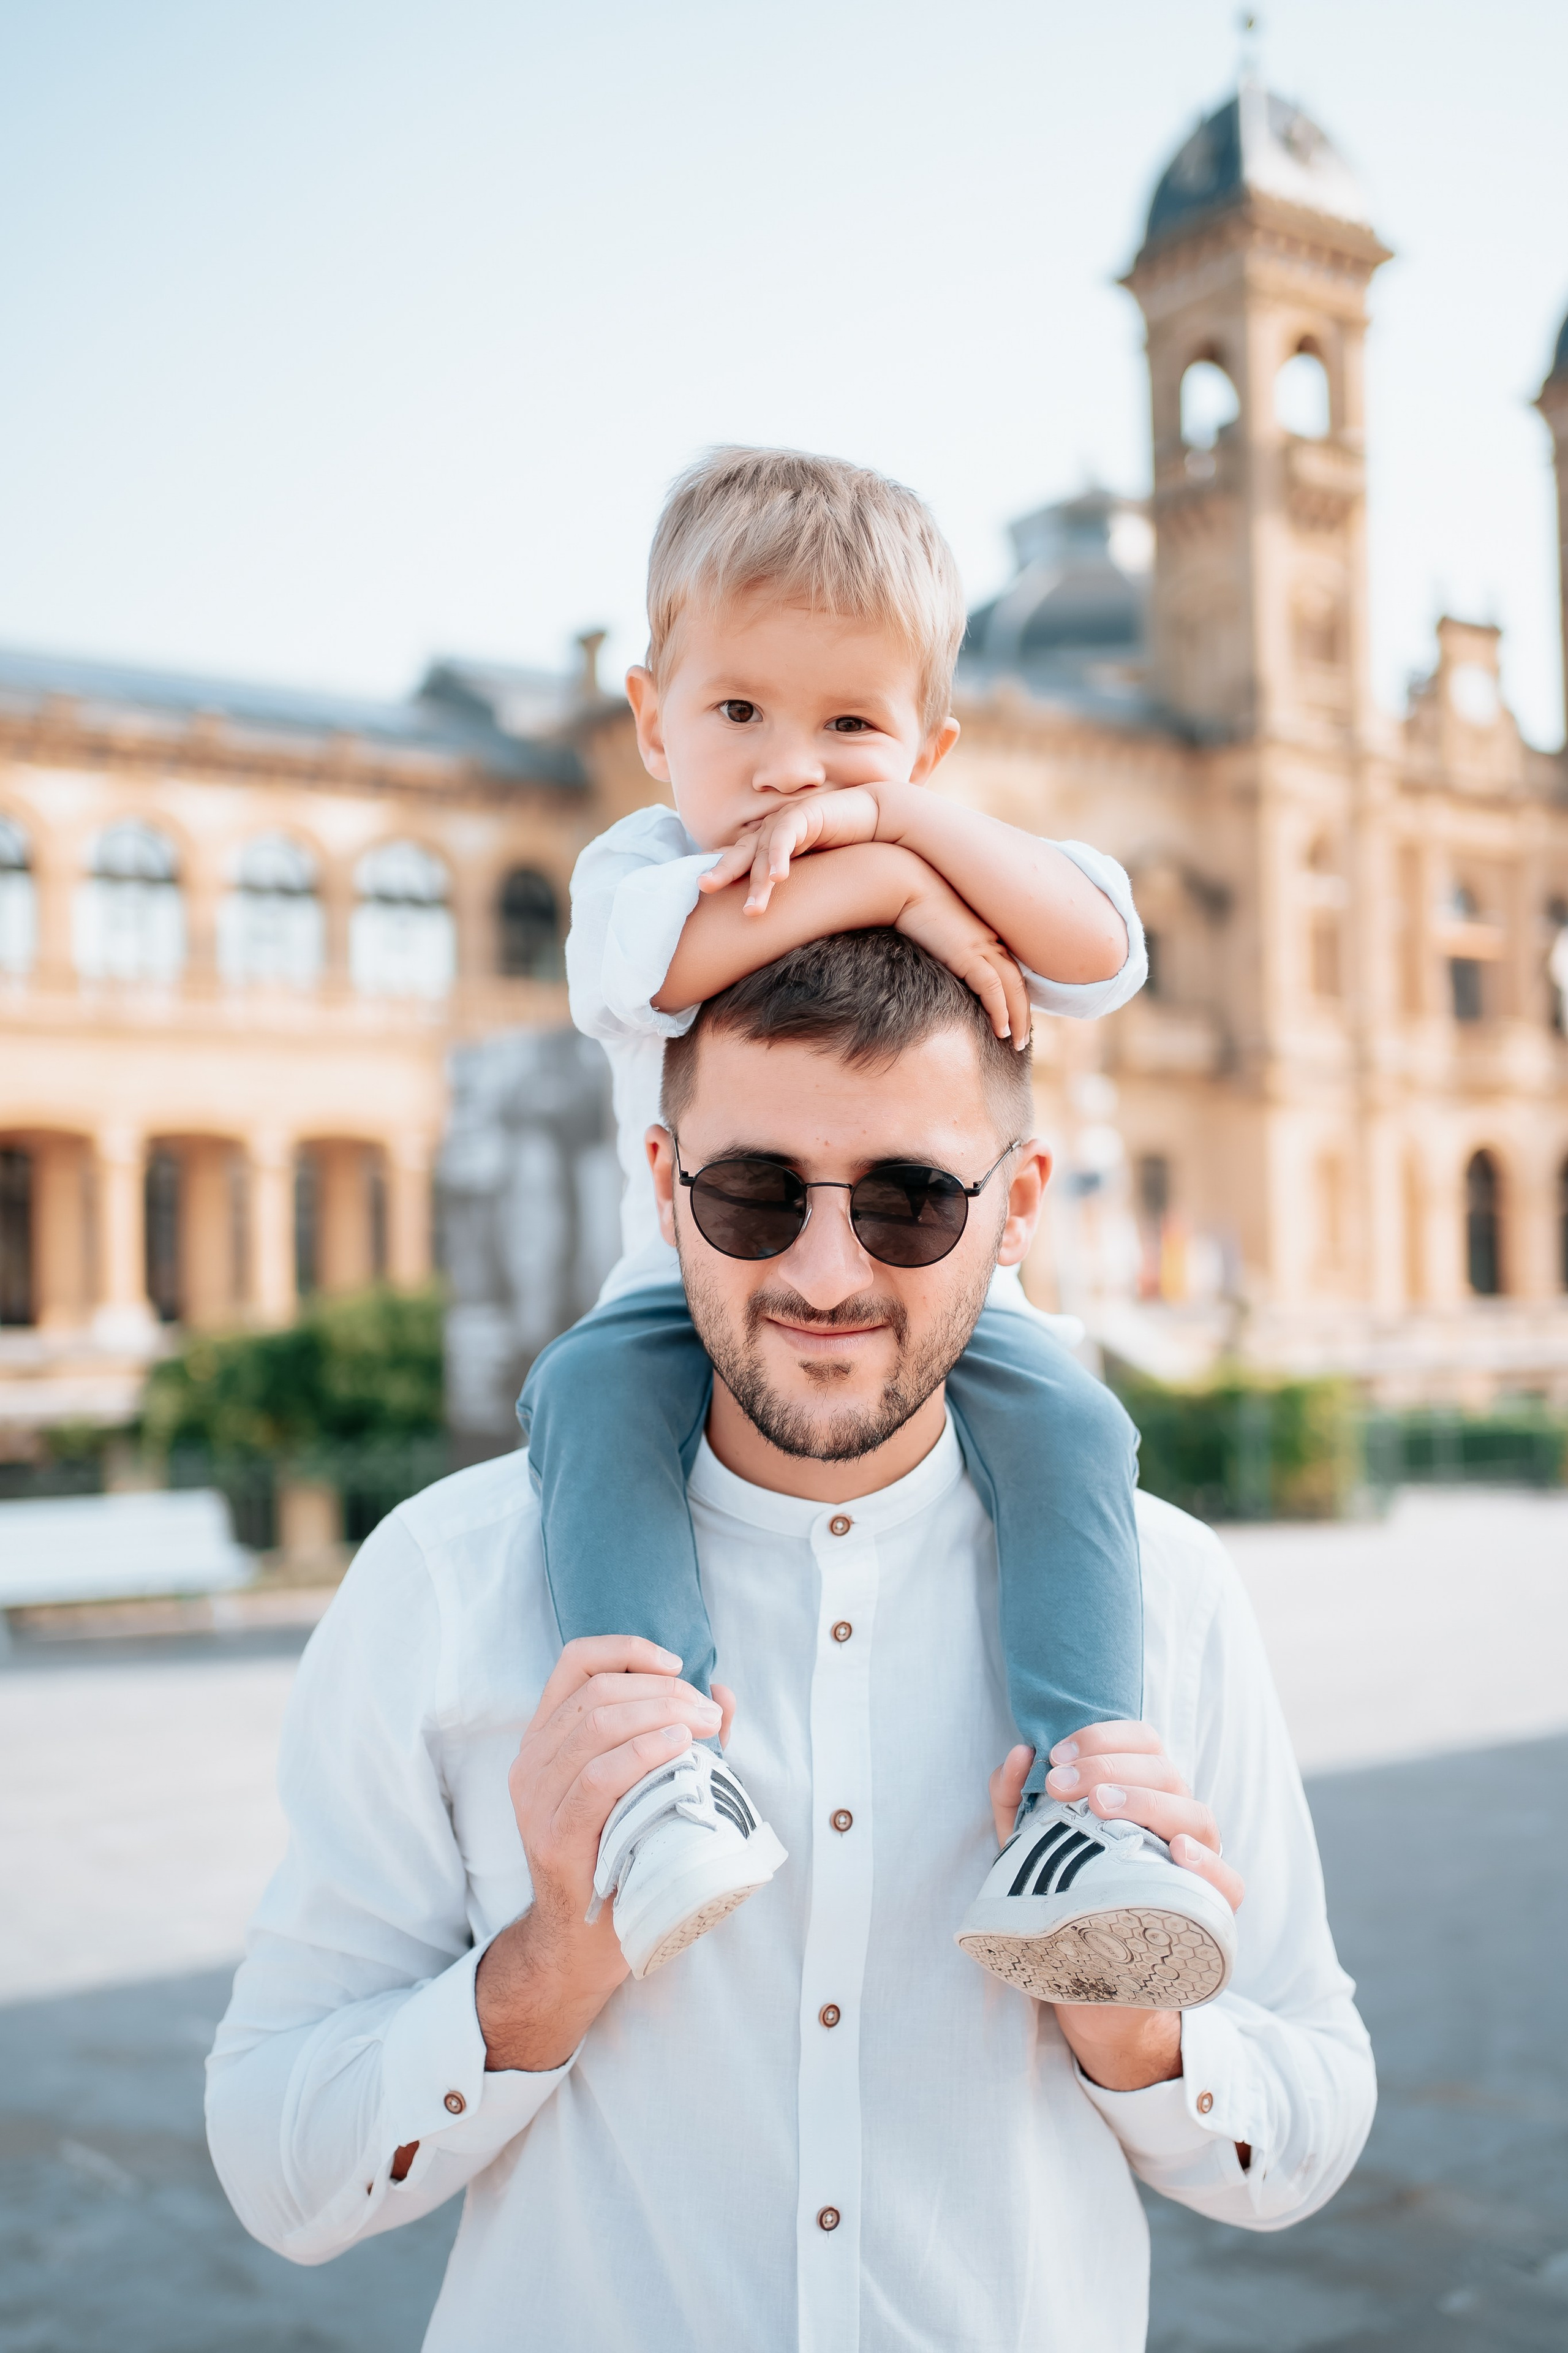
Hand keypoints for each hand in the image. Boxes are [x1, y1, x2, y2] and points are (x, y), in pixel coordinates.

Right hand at [474, 1638, 734, 2073]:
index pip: (575, 1663)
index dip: (628, 1651)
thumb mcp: (644, 1786)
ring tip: (703, 1729)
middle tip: (707, 1714)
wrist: (584, 1943)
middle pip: (596, 1692)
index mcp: (546, 1738)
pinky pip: (598, 1779)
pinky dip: (643, 1754)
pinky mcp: (553, 1838)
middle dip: (662, 1691)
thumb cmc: (620, 1855)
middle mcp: (531, 1761)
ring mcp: (536, 1800)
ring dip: (660, 1716)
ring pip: (595, 1726)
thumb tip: (722, 1693)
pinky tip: (679, 1751)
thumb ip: (680, 1737)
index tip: (677, 1665)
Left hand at [697, 785, 882, 912]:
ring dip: (758, 882)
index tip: (701, 894)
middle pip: (739, 854)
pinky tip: (779, 877)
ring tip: (752, 910)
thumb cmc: (842, 848)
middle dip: (721, 872)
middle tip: (703, 888)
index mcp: (766, 844)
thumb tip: (781, 923)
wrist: (874, 819)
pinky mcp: (803, 814)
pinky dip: (780, 856)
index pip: (738, 861)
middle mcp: (770, 831)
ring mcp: (785, 821)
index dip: (721, 874)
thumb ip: (792, 888)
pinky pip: (786, 837)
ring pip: (762, 852)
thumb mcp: (811, 871)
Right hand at [891, 860, 1031, 1046]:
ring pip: (1013, 988)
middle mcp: (990, 940)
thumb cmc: (910, 904)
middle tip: (1023, 1039)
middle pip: (1018, 982)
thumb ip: (941, 947)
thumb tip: (936, 962)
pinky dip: (1000, 1010)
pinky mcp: (969, 953)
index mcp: (983, 934)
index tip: (1013, 1018)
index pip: (1008, 970)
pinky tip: (1000, 1030)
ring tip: (1017, 1043)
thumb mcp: (933, 930)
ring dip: (1019, 1018)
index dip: (1014, 997)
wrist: (902, 883)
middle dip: (1024, 1013)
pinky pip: (993, 988)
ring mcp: (982, 946)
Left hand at [988, 1723, 1243, 2096]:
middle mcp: (1176, 1820)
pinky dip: (1207, 1862)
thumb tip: (1019, 1753)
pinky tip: (1176, 1851)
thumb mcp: (1025, 1846)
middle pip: (1164, 1770)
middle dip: (1109, 1767)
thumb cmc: (1061, 1894)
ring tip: (1101, 1805)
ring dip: (1147, 1801)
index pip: (1143, 1743)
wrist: (1083, 1976)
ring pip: (1196, 1814)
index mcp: (1141, 1794)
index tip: (1055, 1755)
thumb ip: (1013, 1798)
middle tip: (1062, 1785)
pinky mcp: (1209, 1911)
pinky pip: (1230, 1882)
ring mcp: (1198, 1864)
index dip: (1103, 1738)